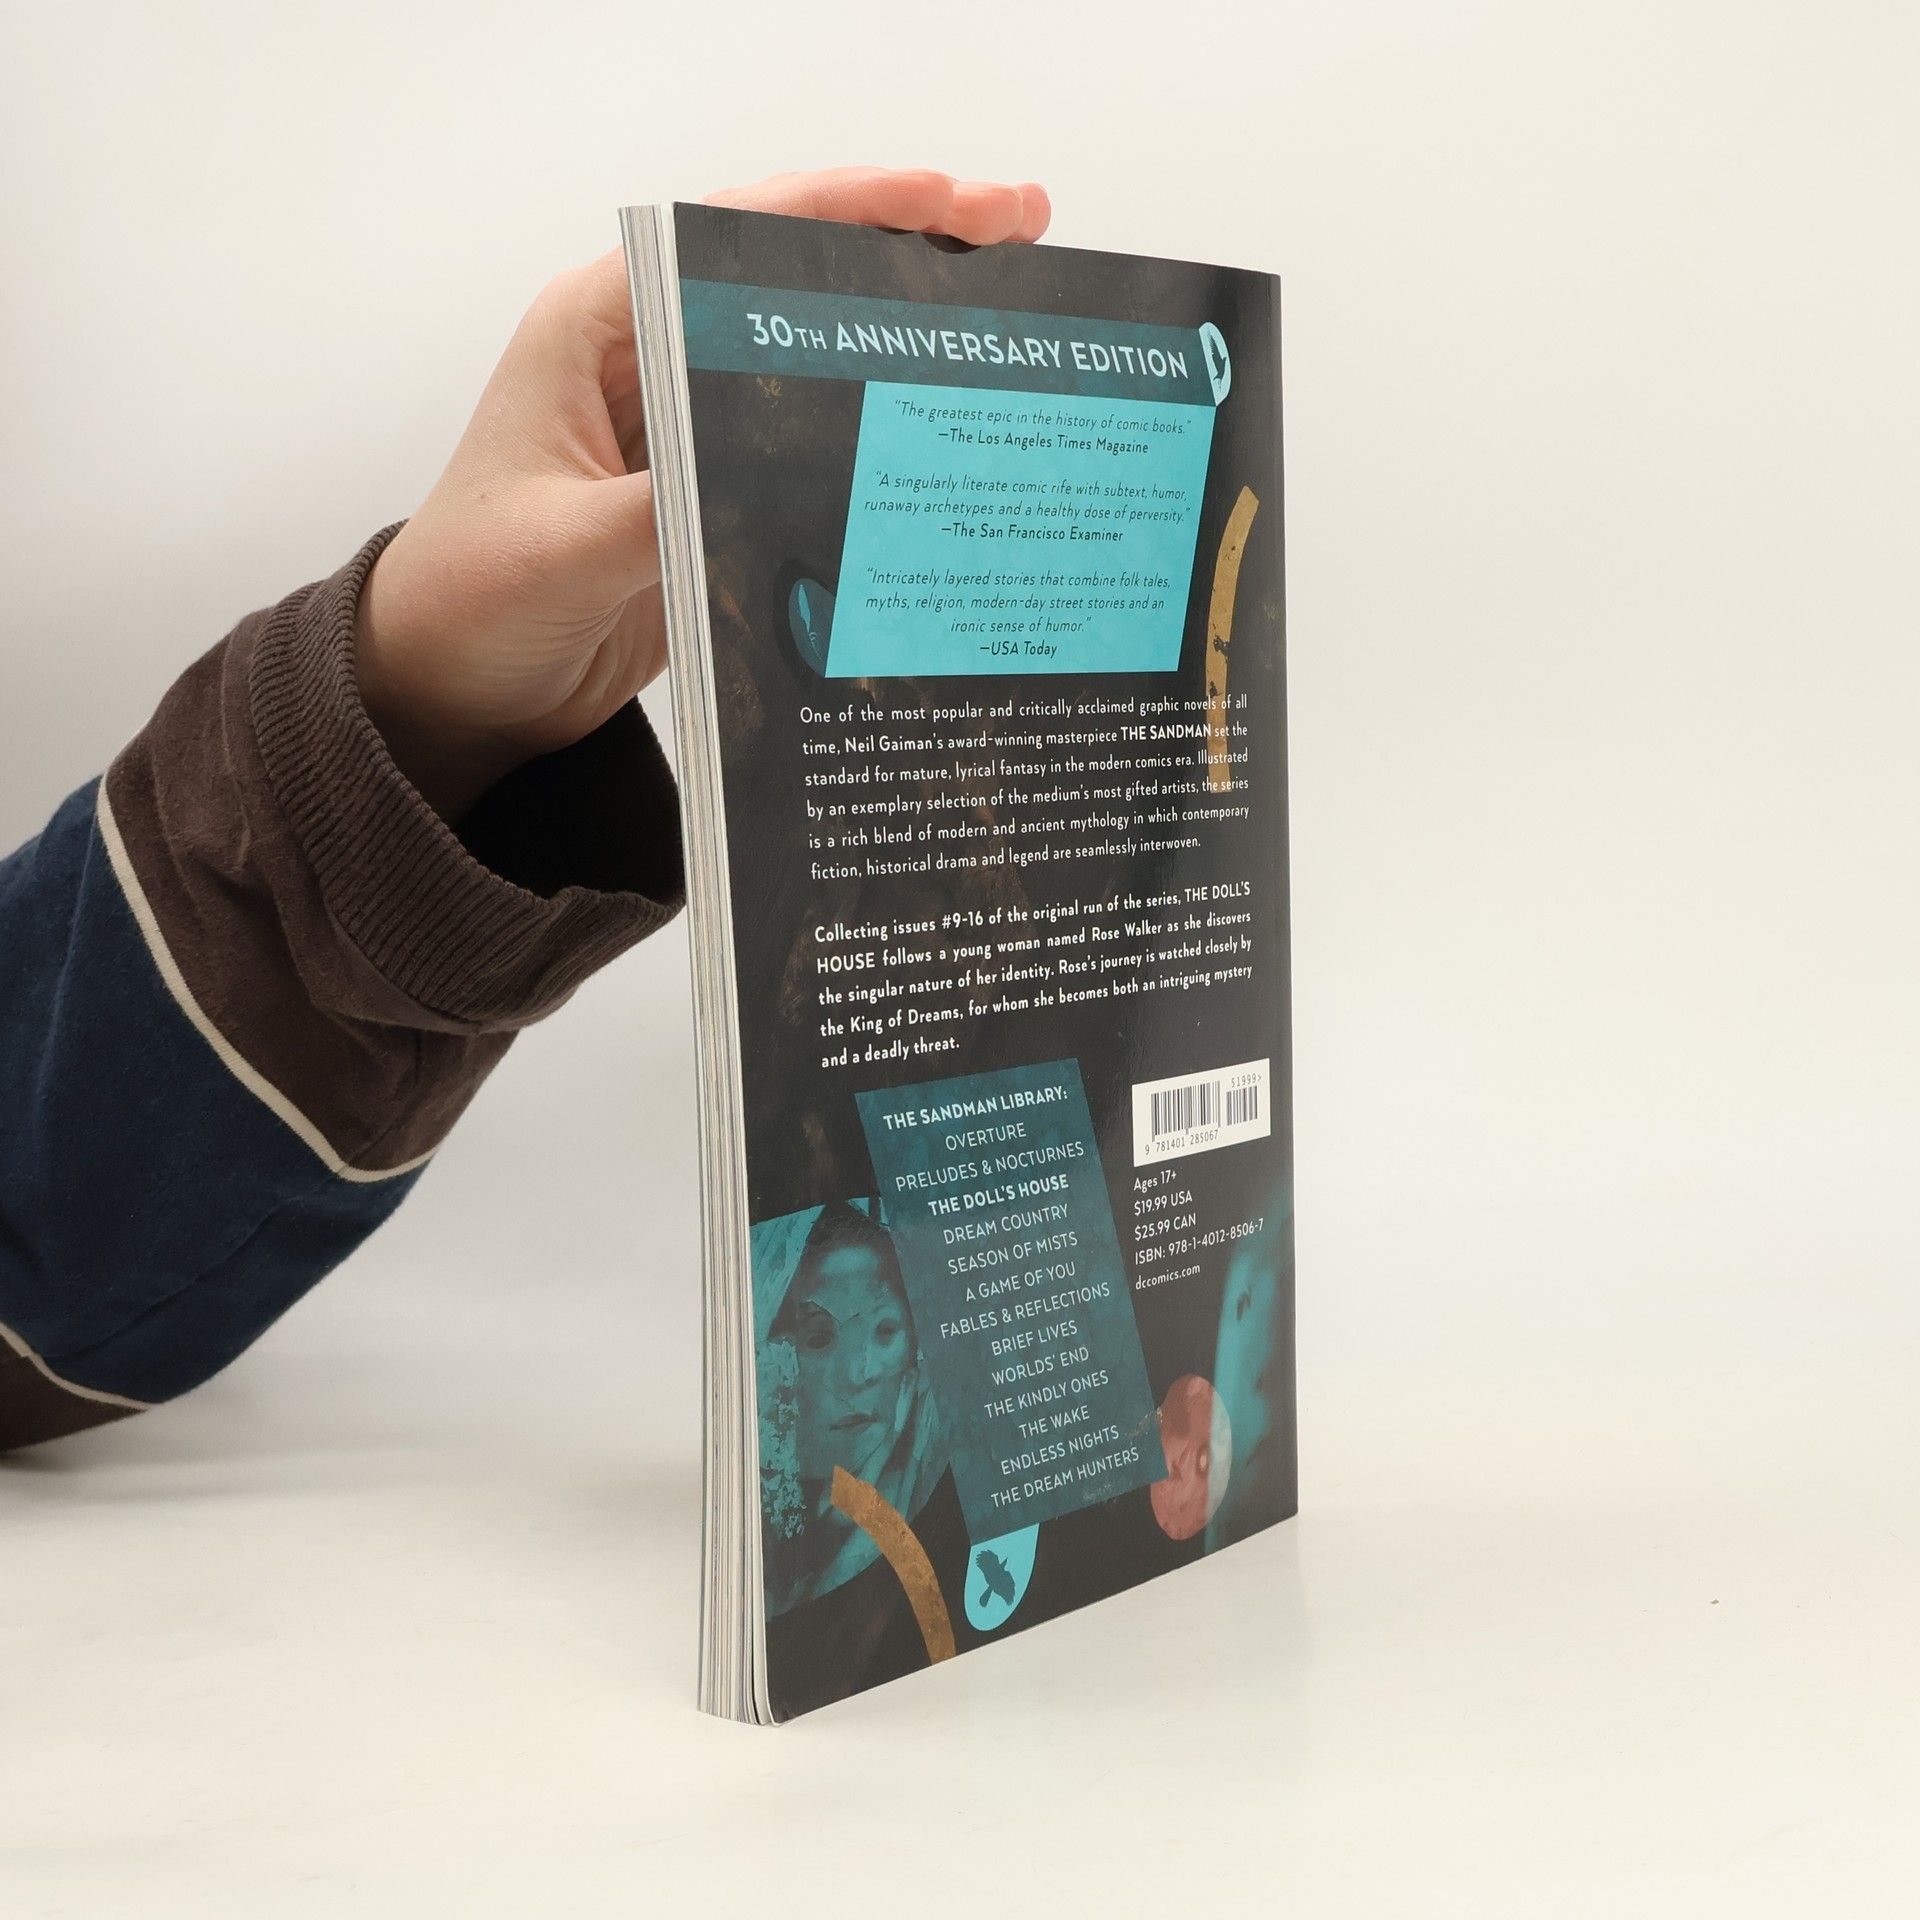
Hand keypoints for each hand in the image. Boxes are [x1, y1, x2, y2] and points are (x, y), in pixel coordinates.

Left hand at [354, 166, 1052, 818]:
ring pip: (815, 359)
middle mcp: (650, 361)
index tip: (955, 203)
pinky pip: (808, 448)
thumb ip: (666, 511)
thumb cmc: (470, 603)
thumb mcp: (564, 553)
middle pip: (796, 279)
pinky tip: (944, 442)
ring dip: (905, 341)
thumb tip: (782, 478)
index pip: (740, 233)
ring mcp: (687, 431)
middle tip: (1024, 234)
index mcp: (599, 329)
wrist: (449, 693)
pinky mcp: (712, 498)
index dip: (855, 208)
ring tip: (1013, 320)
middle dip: (910, 252)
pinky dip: (876, 434)